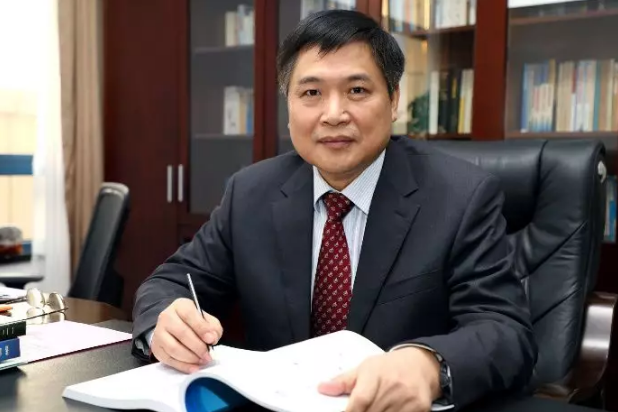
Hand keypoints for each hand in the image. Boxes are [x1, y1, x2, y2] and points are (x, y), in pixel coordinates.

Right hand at [151, 298, 222, 372]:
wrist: (174, 326)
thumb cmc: (194, 322)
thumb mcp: (206, 319)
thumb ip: (212, 327)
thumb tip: (212, 339)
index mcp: (180, 306)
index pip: (189, 314)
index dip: (201, 328)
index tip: (211, 339)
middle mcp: (166, 317)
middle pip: (182, 333)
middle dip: (198, 347)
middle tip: (208, 355)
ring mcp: (158, 333)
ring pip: (173, 348)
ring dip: (191, 358)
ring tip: (202, 360)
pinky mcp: (156, 348)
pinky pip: (169, 360)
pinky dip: (183, 366)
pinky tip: (194, 368)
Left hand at [318, 347, 440, 411]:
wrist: (421, 365)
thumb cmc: (388, 367)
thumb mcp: (365, 368)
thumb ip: (343, 381)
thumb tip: (322, 388)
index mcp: (375, 374)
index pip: (360, 400)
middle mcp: (393, 386)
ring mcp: (408, 399)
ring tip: (371, 410)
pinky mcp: (420, 409)